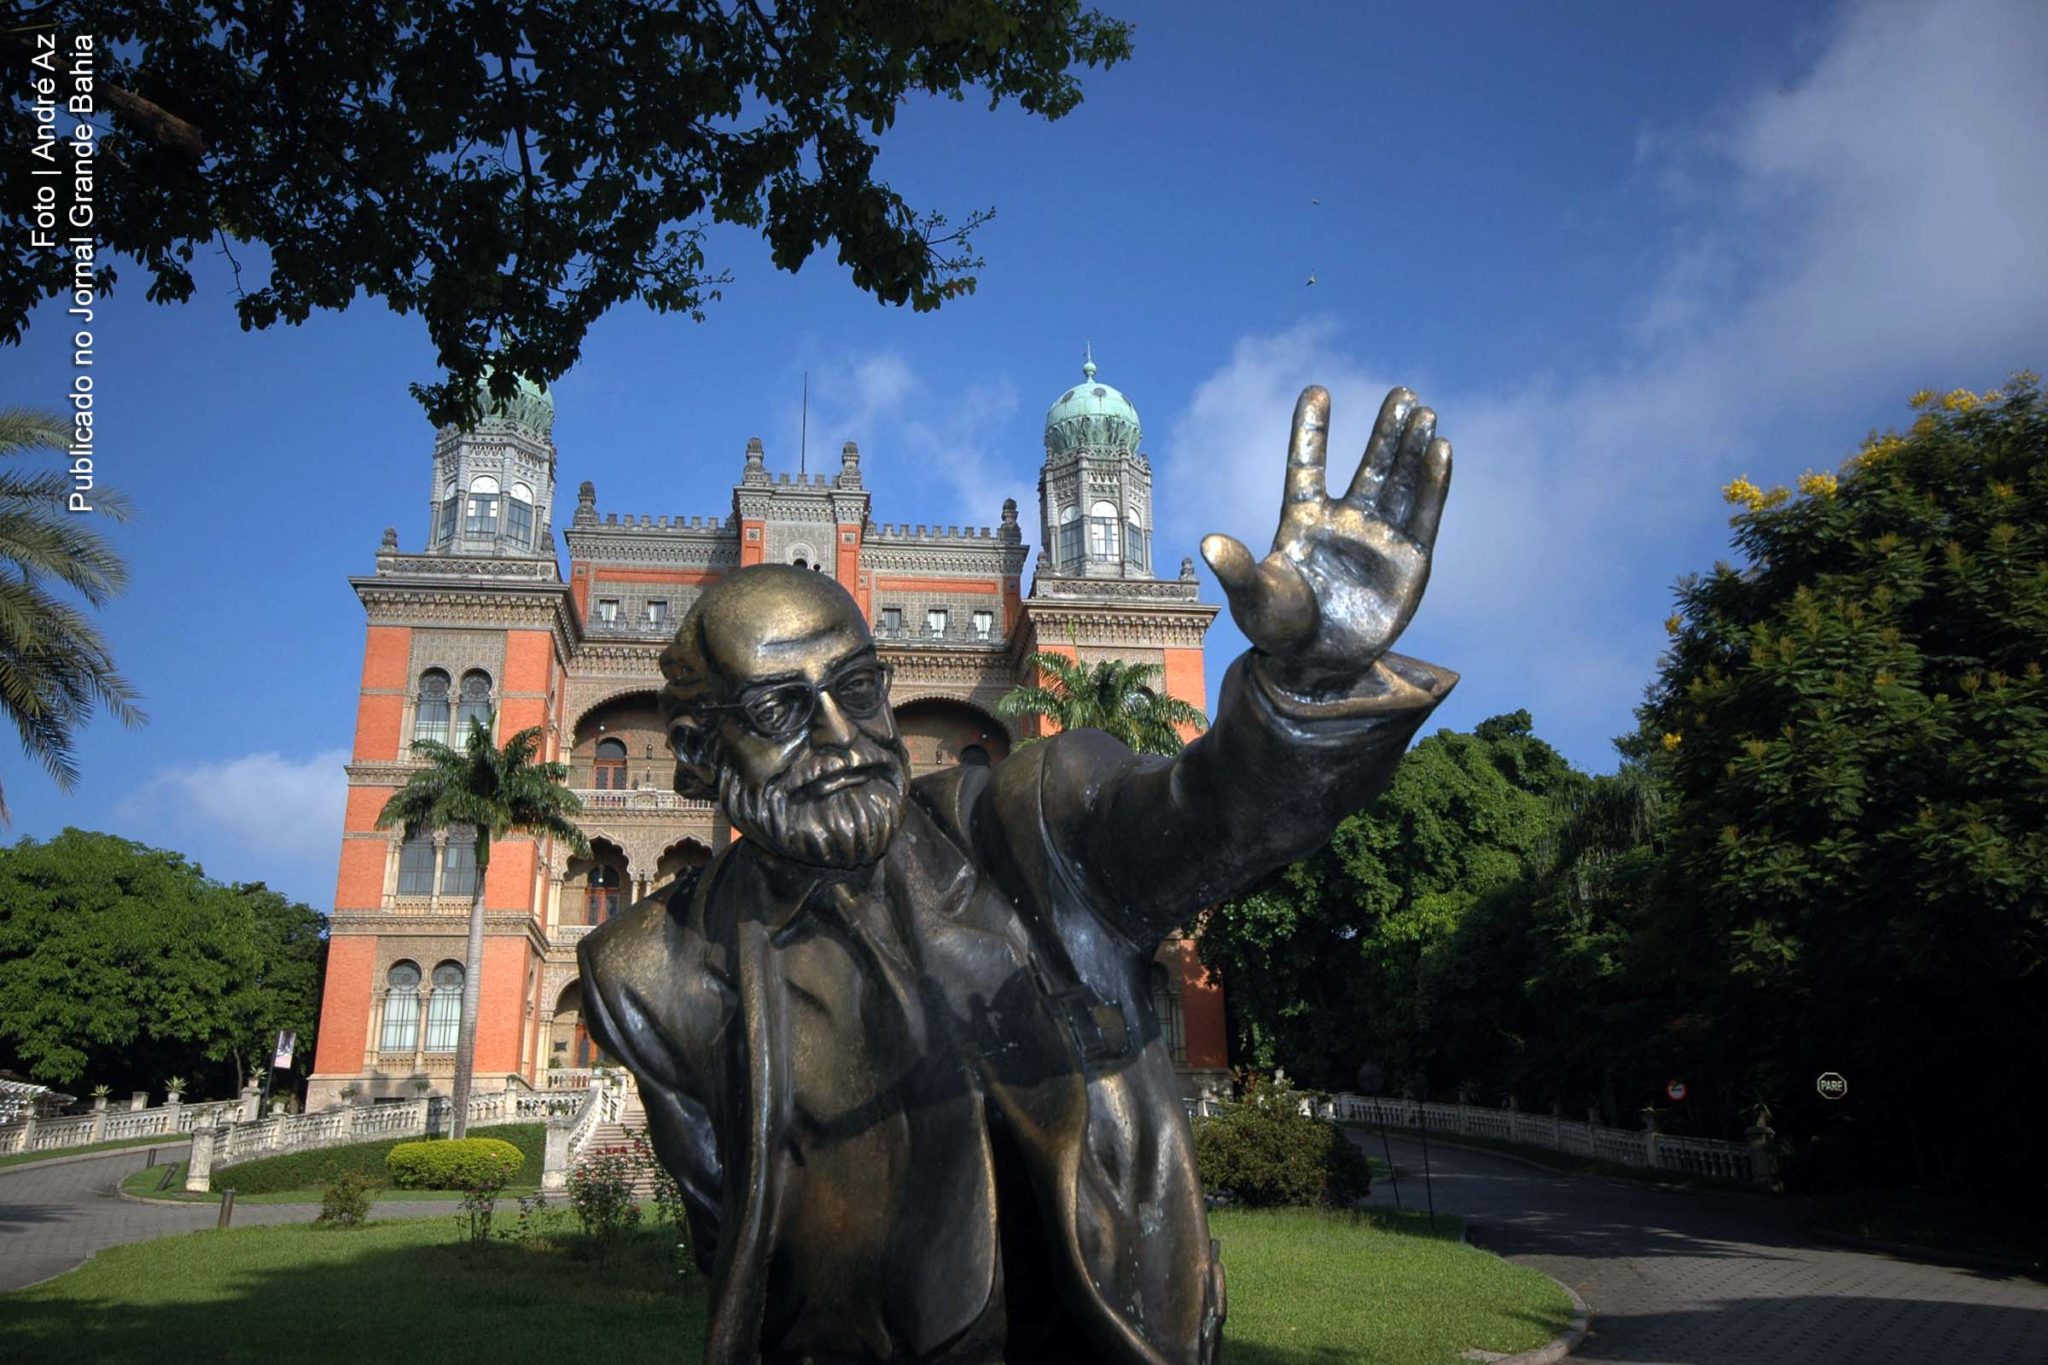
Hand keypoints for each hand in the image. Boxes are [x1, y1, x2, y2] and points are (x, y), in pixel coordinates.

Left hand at [1201, 385, 1450, 697]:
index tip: (1317, 390)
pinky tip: (1441, 450)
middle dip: (1384, 431)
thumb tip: (1207, 541)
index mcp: (1302, 519)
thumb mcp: (1253, 599)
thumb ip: (1236, 569)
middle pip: (1367, 465)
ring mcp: (1378, 538)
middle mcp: (1343, 520)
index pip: (1306, 464)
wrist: (1317, 667)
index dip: (1311, 431)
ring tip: (1423, 411)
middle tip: (1401, 394)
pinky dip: (1433, 484)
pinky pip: (1423, 515)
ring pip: (1399, 482)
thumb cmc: (1278, 629)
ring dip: (1412, 448)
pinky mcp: (1409, 561)